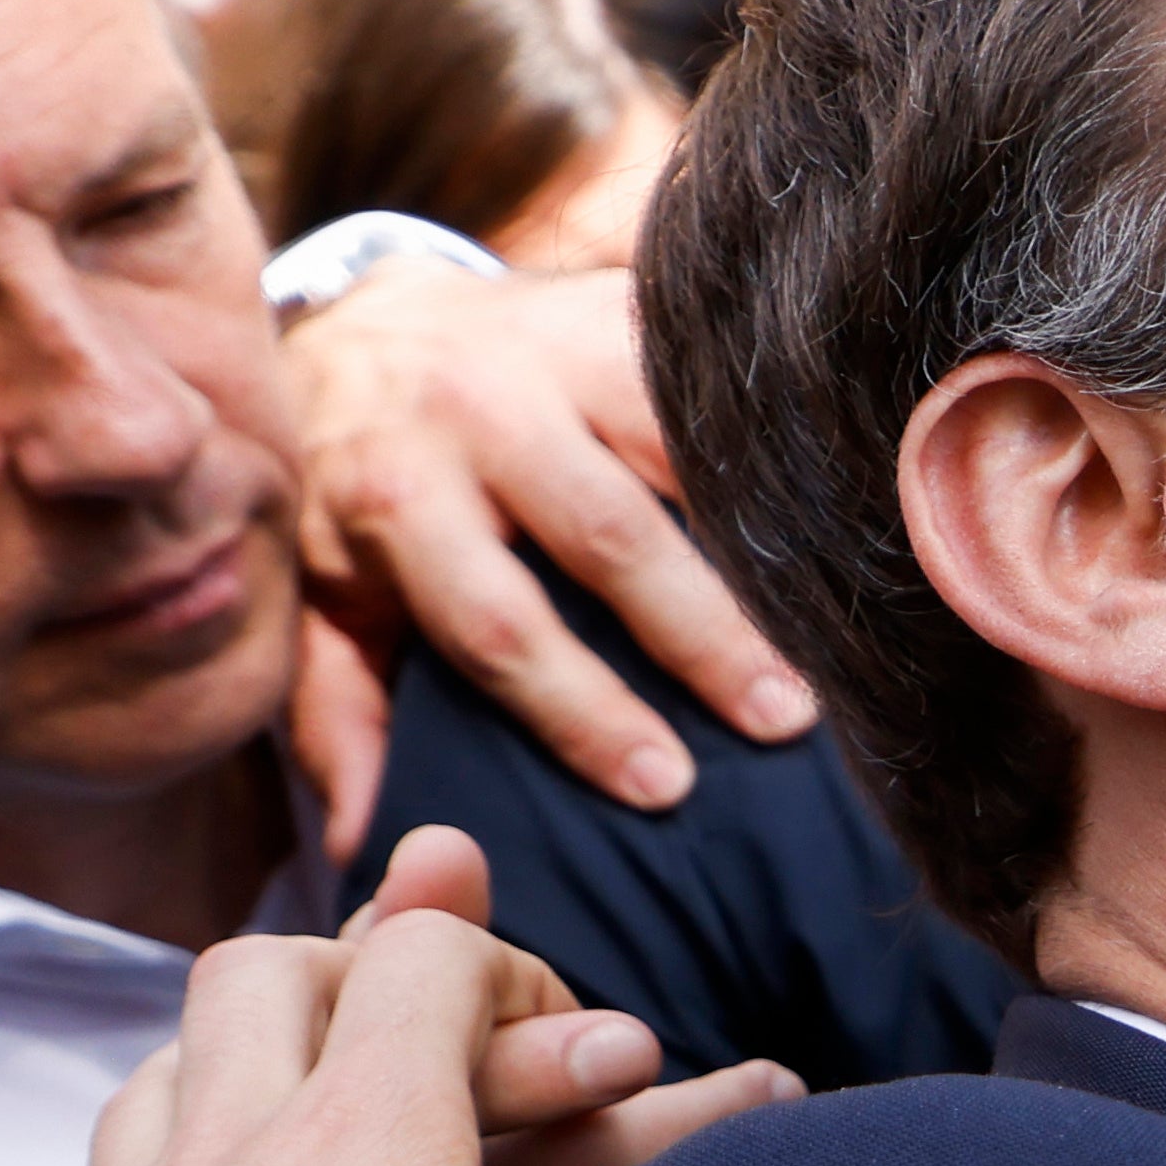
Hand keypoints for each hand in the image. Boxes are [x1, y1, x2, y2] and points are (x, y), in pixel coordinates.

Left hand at [283, 259, 804, 816]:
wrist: (366, 322)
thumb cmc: (358, 489)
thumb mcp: (320, 598)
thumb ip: (340, 714)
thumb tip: (367, 848)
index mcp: (392, 498)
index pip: (497, 624)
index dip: (580, 710)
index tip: (661, 786)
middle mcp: (475, 417)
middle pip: (607, 536)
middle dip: (702, 634)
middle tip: (784, 721)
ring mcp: (556, 354)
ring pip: (679, 451)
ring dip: (765, 540)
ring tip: (844, 622)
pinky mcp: (621, 316)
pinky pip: (717, 388)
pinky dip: (781, 453)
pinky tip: (844, 514)